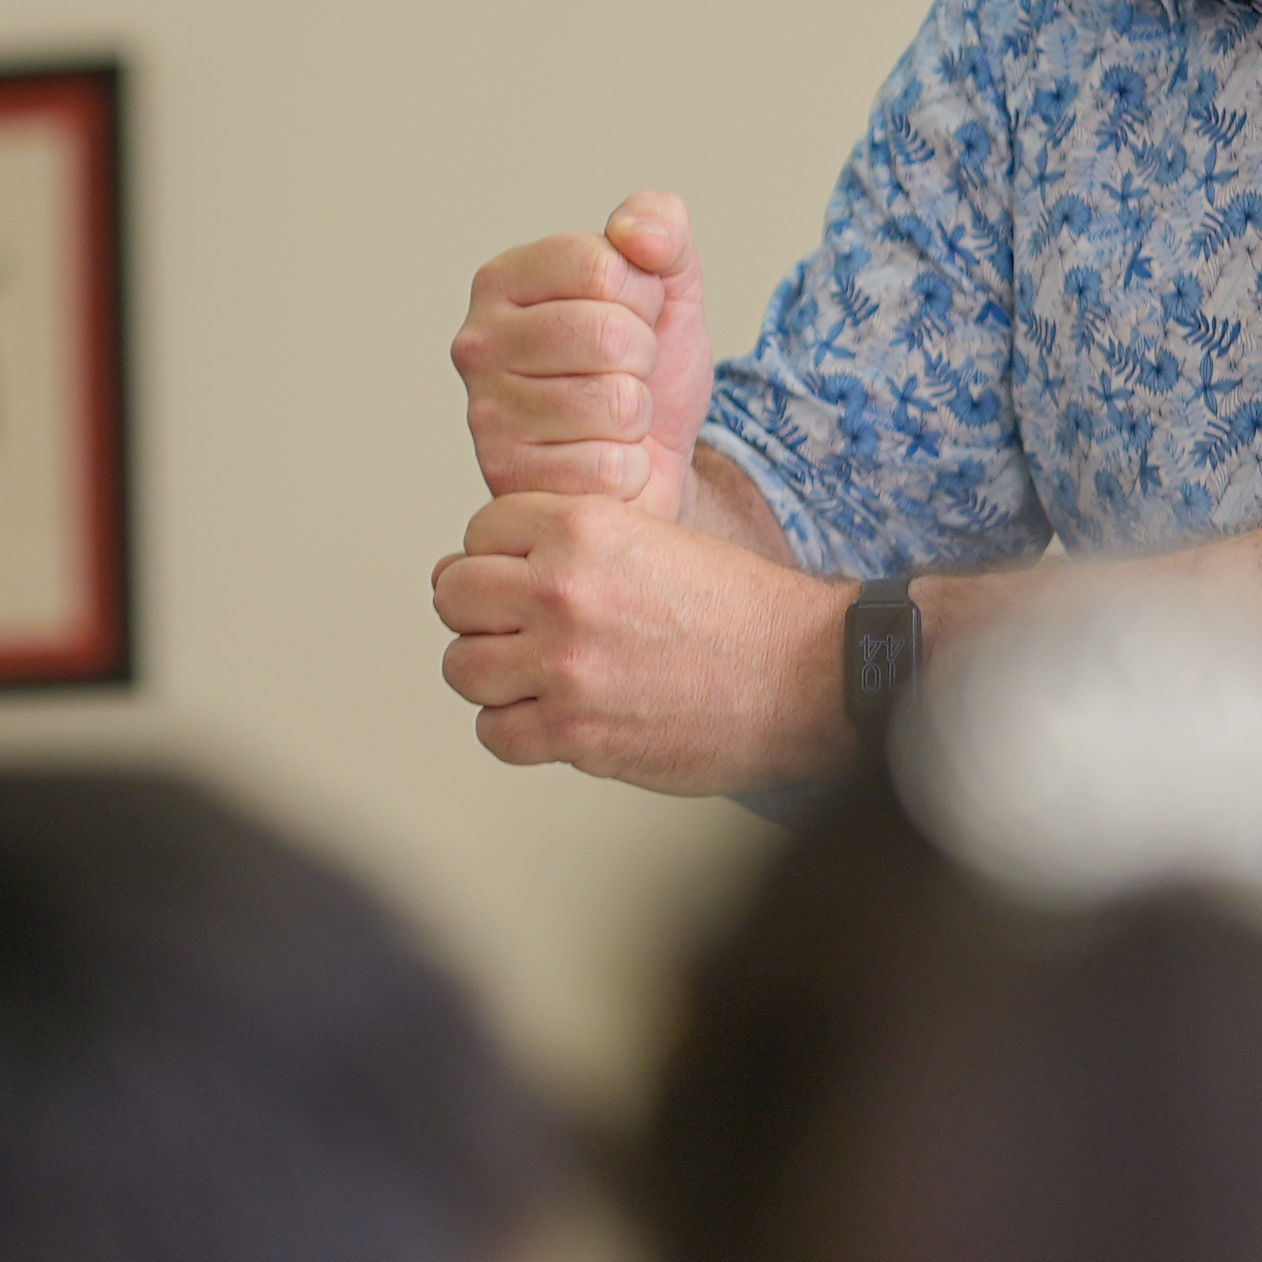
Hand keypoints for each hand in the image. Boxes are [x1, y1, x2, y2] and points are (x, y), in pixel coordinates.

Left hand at [437, 489, 846, 797]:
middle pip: (455, 596)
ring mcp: (564, 665)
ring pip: (463, 666)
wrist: (806, 676)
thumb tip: (472, 568)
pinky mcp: (574, 732)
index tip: (519, 581)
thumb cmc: (740, 614)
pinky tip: (551, 719)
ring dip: (492, 675)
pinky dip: (514, 730)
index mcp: (582, 529)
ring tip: (534, 677)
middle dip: (479, 615)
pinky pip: (494, 733)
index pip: (479, 532)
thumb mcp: (650, 538)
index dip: (495, 558)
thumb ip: (571, 547)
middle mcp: (562, 591)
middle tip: (515, 631)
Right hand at [453, 194, 713, 516]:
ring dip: (638, 418)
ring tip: (612, 419)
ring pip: (616, 403)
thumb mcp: (669, 284)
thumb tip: (638, 235)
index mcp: (504, 279)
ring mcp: (486, 414)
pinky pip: (611, 467)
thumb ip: (662, 227)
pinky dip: (627, 471)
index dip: (644, 297)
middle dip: (645, 359)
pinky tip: (600, 463)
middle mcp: (478, 343)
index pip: (603, 267)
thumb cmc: (645, 369)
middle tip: (625, 373)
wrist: (647, 463)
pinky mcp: (509, 481)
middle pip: (609, 335)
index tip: (632, 316)